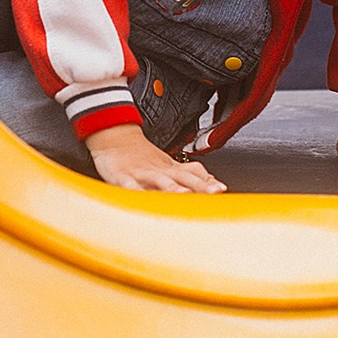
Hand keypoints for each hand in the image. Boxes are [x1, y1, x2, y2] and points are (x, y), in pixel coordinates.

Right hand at [85, 124, 226, 192]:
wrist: (115, 138)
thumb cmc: (143, 156)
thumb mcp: (169, 164)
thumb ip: (191, 174)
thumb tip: (215, 184)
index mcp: (171, 168)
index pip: (194, 174)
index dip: (208, 182)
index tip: (221, 190)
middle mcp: (160, 171)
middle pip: (182, 178)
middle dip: (198, 185)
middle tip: (212, 193)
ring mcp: (141, 174)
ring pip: (159, 181)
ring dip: (172, 188)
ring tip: (184, 195)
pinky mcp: (123, 177)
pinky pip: (129, 186)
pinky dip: (136, 192)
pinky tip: (141, 199)